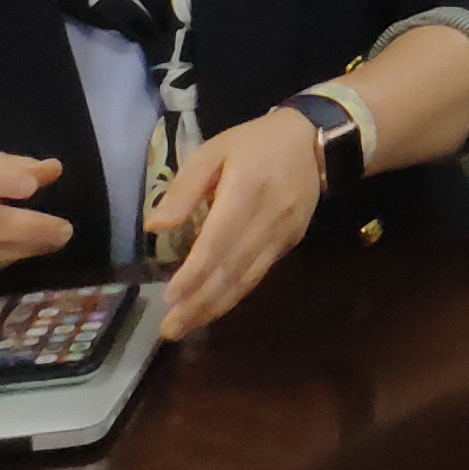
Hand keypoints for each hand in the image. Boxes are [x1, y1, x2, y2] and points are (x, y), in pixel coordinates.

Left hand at [147, 110, 328, 339]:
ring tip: (187, 326)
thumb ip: (184, 189)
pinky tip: (215, 306)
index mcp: (246, 191)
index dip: (195, 273)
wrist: (313, 140)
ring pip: (247, 277)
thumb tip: (155, 228)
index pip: (218, 241)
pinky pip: (260, 272)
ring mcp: (284, 232)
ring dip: (216, 306)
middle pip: (232, 268)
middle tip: (171, 329)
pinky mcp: (292, 240)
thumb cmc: (254, 143)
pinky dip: (236, 293)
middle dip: (200, 302)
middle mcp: (268, 218)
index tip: (170, 297)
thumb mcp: (213, 152)